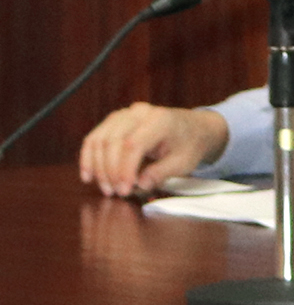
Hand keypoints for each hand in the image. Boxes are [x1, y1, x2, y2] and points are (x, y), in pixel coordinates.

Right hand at [78, 104, 229, 196]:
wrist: (194, 128)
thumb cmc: (189, 145)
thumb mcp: (184, 162)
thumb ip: (161, 172)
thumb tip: (140, 185)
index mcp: (160, 120)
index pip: (133, 144)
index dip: (124, 169)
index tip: (124, 190)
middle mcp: (139, 112)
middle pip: (112, 141)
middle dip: (110, 171)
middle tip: (114, 192)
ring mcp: (125, 114)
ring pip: (99, 139)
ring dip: (97, 166)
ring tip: (106, 188)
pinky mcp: (115, 120)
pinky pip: (95, 137)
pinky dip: (89, 157)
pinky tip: (88, 176)